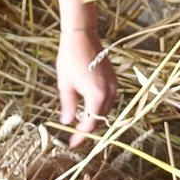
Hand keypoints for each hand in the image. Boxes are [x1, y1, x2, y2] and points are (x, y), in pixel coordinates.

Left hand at [57, 27, 117, 146]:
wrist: (82, 35)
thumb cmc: (70, 58)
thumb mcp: (65, 84)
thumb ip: (68, 106)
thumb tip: (67, 123)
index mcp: (96, 95)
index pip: (90, 123)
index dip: (81, 136)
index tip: (72, 144)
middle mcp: (109, 92)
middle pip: (101, 119)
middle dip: (89, 129)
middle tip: (75, 137)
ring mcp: (114, 84)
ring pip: (107, 109)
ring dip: (95, 118)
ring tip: (81, 124)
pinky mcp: (114, 78)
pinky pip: (109, 99)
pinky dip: (100, 107)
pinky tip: (90, 108)